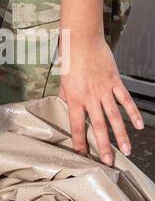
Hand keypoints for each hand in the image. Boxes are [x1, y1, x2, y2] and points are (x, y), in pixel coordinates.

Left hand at [58, 33, 143, 165]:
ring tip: (126, 150)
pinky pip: (125, 100)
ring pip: (114, 117)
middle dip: (103, 146)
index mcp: (74, 97)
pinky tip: (138, 125)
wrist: (82, 39)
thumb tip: (64, 105)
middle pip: (98, 126)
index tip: (82, 155)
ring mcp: (104, 90)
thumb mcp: (62, 79)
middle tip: (108, 161)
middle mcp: (90, 97)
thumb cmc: (70, 57)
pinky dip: (133, 113)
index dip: (79, 141)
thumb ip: (65, 95)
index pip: (76, 125)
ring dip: (121, 135)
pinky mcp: (115, 82)